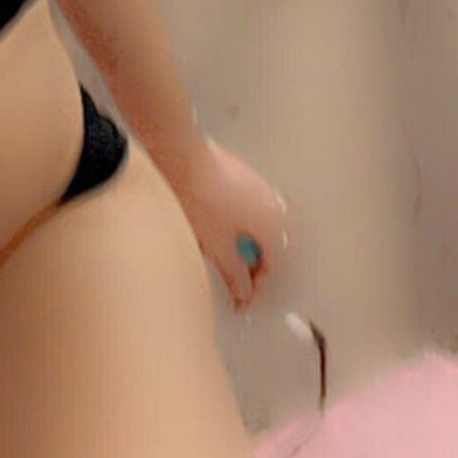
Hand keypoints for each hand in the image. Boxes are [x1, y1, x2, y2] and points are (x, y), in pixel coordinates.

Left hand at [173, 135, 291, 311]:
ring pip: (262, 223)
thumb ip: (235, 275)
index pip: (274, 265)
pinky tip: (217, 226)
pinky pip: (250, 206)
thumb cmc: (203, 202)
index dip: (256, 286)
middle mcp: (273, 203)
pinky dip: (241, 222)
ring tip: (222, 251)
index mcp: (274, 224)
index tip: (239, 297)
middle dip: (255, 263)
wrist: (184, 160)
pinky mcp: (243, 173)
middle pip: (272, 243)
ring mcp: (259, 185)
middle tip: (235, 277)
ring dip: (248, 242)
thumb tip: (243, 293)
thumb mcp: (218, 248)